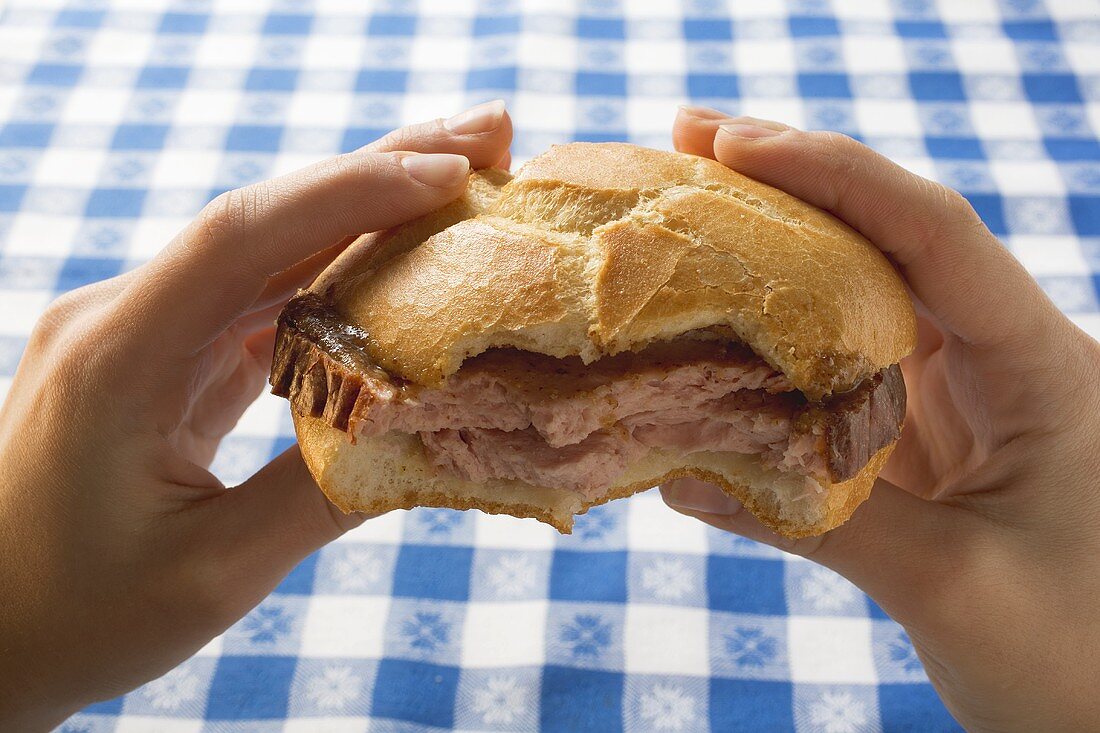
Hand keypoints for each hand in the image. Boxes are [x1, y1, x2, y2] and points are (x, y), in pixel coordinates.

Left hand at [0, 101, 512, 730]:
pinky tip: (398, 265)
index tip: (453, 172)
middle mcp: (120, 322)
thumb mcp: (213, 571)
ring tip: (463, 183)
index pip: (240, 240)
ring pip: (267, 255)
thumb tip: (436, 438)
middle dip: (379, 171)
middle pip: (263, 222)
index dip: (352, 192)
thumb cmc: (74, 616)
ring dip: (366, 217)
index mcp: (115, 359)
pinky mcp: (159, 360)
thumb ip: (327, 496)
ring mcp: (137, 335)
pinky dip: (335, 279)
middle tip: (487, 135)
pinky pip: (256, 303)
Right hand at [663, 107, 1099, 731]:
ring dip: (779, 247)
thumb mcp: (955, 588)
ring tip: (689, 202)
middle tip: (688, 143)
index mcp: (1045, 367)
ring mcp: (962, 392)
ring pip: (863, 291)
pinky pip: (844, 360)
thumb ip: (821, 524)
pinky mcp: (926, 431)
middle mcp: (1003, 357)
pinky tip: (719, 317)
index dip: (836, 175)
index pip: (938, 235)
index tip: (735, 144)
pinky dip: (778, 334)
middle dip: (794, 183)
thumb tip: (681, 477)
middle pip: (894, 237)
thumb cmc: (1082, 661)